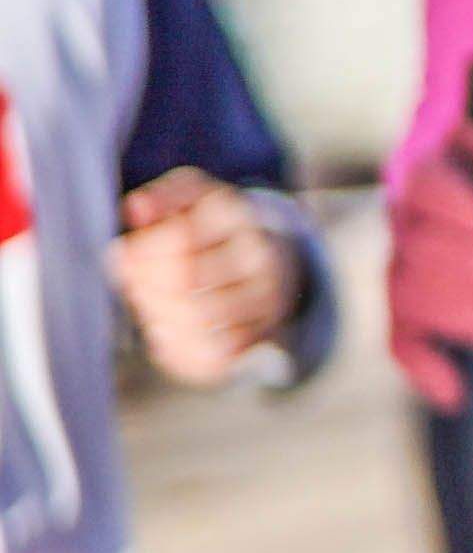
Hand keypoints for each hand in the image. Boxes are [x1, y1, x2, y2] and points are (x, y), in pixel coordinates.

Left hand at [110, 173, 300, 385]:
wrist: (268, 259)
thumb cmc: (213, 226)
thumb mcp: (193, 197)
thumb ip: (163, 196)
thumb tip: (137, 209)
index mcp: (241, 218)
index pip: (181, 239)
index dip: (139, 252)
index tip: (125, 252)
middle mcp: (263, 259)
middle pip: (186, 282)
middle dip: (144, 286)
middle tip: (132, 282)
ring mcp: (266, 301)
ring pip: (199, 322)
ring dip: (157, 317)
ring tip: (148, 304)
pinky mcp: (260, 335)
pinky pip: (214, 355)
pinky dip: (177, 347)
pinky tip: (165, 327)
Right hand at [381, 67, 472, 416]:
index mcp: (426, 177)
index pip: (424, 193)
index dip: (455, 207)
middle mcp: (409, 226)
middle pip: (415, 255)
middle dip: (464, 272)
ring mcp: (410, 268)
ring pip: (409, 298)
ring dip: (455, 313)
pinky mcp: (420, 305)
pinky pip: (404, 341)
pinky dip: (425, 368)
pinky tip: (452, 393)